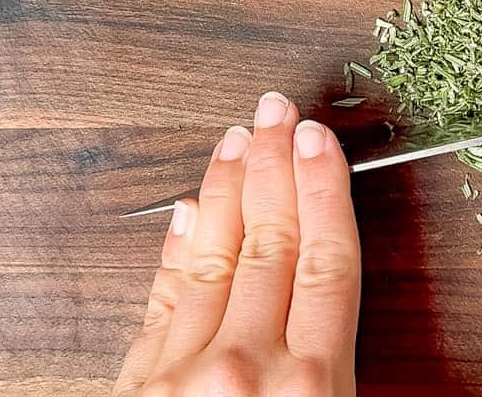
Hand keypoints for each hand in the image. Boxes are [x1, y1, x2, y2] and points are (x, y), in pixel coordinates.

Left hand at [115, 92, 360, 395]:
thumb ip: (339, 371)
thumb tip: (343, 307)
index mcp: (312, 385)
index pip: (326, 260)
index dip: (322, 189)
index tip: (316, 140)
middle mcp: (247, 368)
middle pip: (270, 244)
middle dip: (274, 166)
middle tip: (275, 113)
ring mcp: (184, 373)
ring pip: (213, 259)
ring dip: (225, 189)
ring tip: (236, 141)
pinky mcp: (138, 385)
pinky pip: (162, 302)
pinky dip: (177, 250)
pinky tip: (187, 211)